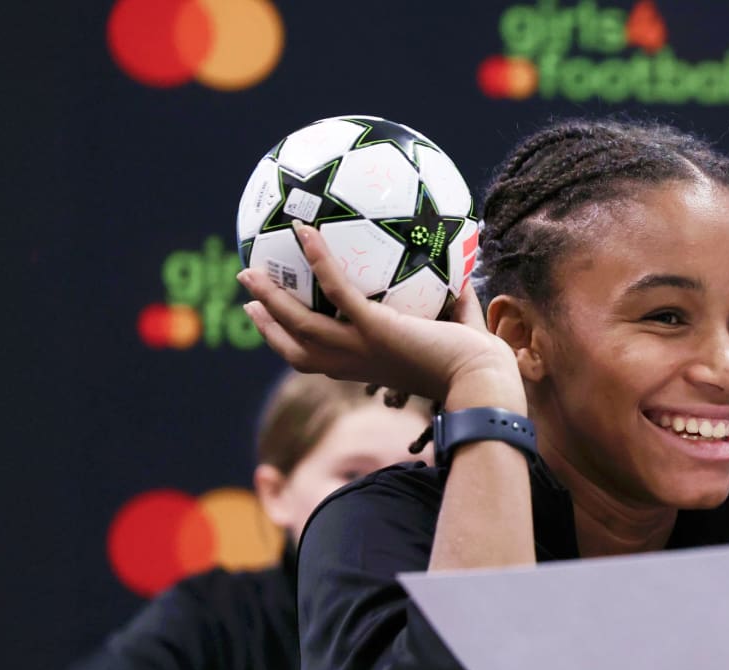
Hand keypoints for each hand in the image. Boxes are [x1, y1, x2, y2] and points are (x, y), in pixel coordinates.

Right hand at [239, 221, 523, 410]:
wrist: (483, 379)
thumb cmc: (477, 362)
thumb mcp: (458, 332)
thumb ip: (456, 306)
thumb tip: (465, 278)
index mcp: (366, 366)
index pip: (317, 358)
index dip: (289, 342)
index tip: (271, 323)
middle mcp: (354, 363)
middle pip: (294, 347)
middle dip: (266, 324)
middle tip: (245, 298)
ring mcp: (360, 347)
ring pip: (298, 323)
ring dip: (270, 297)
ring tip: (248, 272)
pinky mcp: (374, 328)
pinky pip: (335, 289)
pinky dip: (318, 260)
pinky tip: (305, 232)